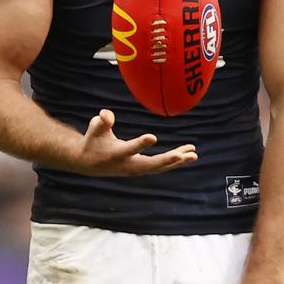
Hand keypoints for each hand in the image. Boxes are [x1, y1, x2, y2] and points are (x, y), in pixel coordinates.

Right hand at [75, 109, 196, 175]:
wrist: (89, 163)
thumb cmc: (94, 140)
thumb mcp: (94, 129)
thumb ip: (102, 121)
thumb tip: (106, 114)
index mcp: (116, 154)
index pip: (129, 149)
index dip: (140, 144)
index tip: (153, 136)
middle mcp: (128, 165)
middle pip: (150, 164)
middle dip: (166, 160)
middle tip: (181, 155)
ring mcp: (137, 169)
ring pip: (160, 167)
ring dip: (177, 161)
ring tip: (194, 154)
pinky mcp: (143, 169)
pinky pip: (161, 166)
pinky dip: (175, 161)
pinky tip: (188, 154)